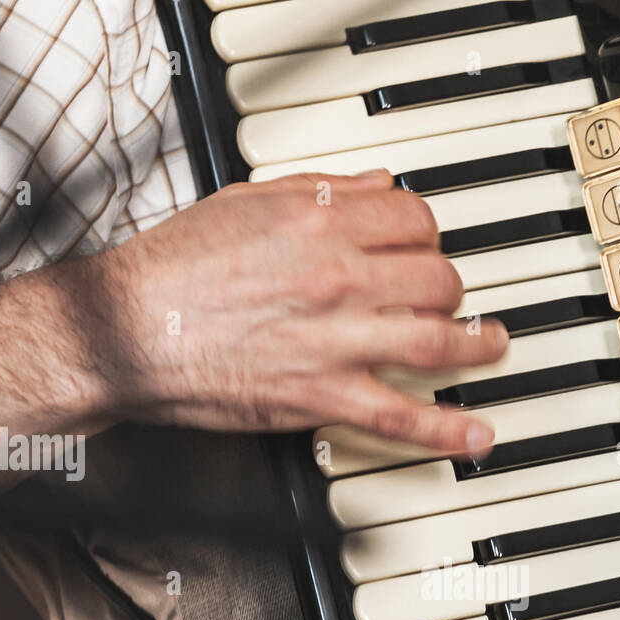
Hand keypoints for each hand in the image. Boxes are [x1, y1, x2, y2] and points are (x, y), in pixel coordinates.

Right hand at [79, 171, 506, 454]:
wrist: (125, 330)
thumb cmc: (173, 269)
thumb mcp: (244, 202)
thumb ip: (319, 190)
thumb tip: (377, 185)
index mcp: (319, 220)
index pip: (414, 220)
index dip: (428, 235)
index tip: (424, 249)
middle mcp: (337, 276)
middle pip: (437, 278)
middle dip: (450, 289)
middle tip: (447, 300)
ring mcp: (335, 340)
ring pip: (438, 340)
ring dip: (478, 345)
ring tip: (493, 347)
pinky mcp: (322, 397)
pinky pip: (402, 416)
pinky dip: (448, 428)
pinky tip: (477, 434)